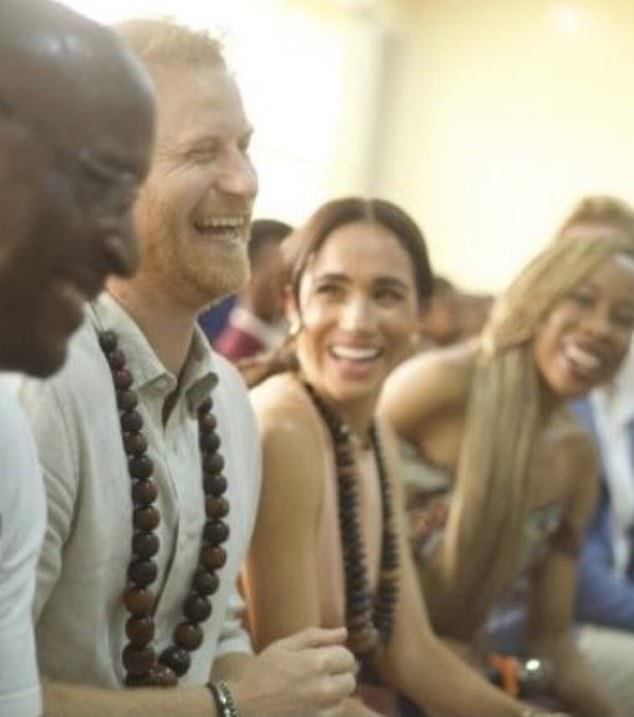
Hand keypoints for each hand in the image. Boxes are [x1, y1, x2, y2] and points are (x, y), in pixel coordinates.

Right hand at [229, 627, 356, 716]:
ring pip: (343, 699)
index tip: (326, 656)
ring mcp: (322, 710)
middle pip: (350, 680)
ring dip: (334, 692)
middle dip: (339, 674)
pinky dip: (326, 708)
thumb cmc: (263, 671)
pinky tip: (310, 702)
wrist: (243, 705)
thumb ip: (317, 636)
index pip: (348, 657)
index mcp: (318, 663)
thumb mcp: (285, 645)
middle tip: (321, 672)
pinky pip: (332, 714)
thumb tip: (343, 632)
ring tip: (314, 687)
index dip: (338, 655)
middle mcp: (325, 688)